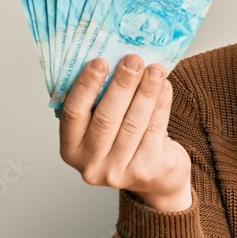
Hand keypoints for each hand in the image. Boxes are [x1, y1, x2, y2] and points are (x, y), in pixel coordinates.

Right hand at [59, 54, 192, 211]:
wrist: (157, 177)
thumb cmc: (126, 143)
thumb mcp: (103, 127)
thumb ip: (100, 102)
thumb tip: (115, 60)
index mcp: (71, 149)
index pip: (72, 114)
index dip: (85, 86)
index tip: (100, 61)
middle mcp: (91, 165)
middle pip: (106, 118)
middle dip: (121, 85)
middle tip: (133, 60)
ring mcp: (118, 172)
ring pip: (133, 123)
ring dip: (146, 91)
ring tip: (155, 69)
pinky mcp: (146, 170)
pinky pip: (155, 129)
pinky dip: (161, 104)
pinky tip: (165, 86)